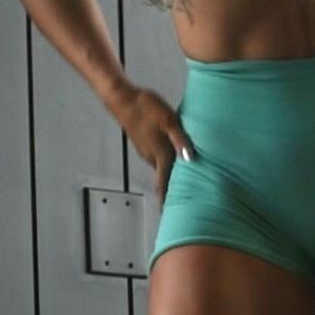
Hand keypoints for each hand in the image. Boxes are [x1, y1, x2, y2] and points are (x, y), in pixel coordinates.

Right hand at [113, 85, 196, 209]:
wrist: (123, 99)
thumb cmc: (146, 107)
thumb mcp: (169, 121)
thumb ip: (181, 140)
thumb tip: (190, 159)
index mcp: (160, 154)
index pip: (164, 184)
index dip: (166, 201)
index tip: (167, 215)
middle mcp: (152, 156)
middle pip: (164, 179)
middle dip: (171, 191)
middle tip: (180, 203)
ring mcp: (146, 150)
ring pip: (162, 168)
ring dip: (170, 176)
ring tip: (181, 183)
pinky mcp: (144, 143)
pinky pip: (158, 158)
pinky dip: (166, 164)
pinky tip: (174, 158)